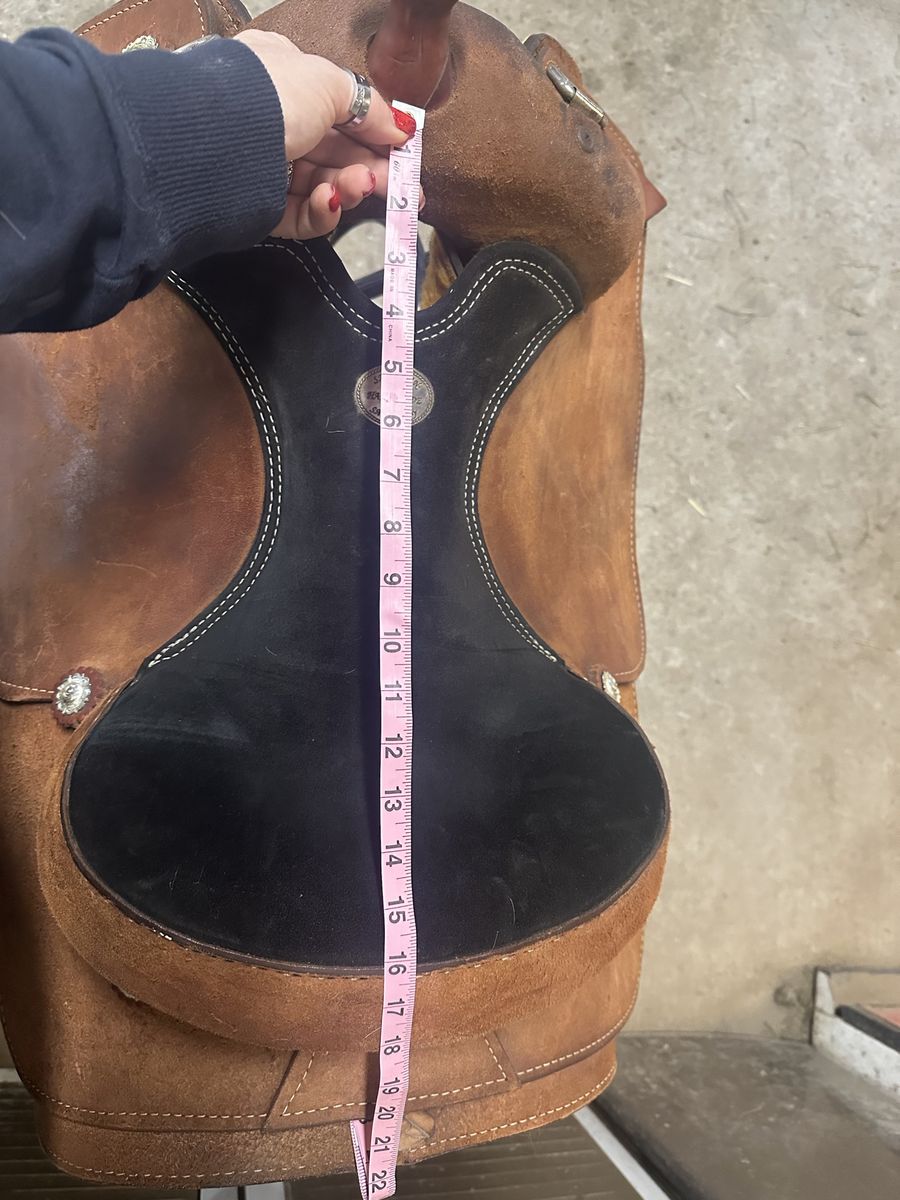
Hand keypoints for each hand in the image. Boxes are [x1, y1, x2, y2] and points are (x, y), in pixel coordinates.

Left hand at [235, 30, 421, 239]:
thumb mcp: (330, 84)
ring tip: (360, 188)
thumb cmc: (268, 96)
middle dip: (369, 170)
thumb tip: (401, 127)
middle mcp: (271, 119)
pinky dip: (319, 212)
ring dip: (346, 190)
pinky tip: (329, 203)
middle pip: (334, 152)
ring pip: (319, 186)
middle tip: (401, 190)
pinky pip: (297, 215)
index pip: (339, 107)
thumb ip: (371, 106)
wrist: (216, 140)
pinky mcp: (256, 206)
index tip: (403, 154)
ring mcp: (262, 164)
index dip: (374, 132)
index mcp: (283, 76)